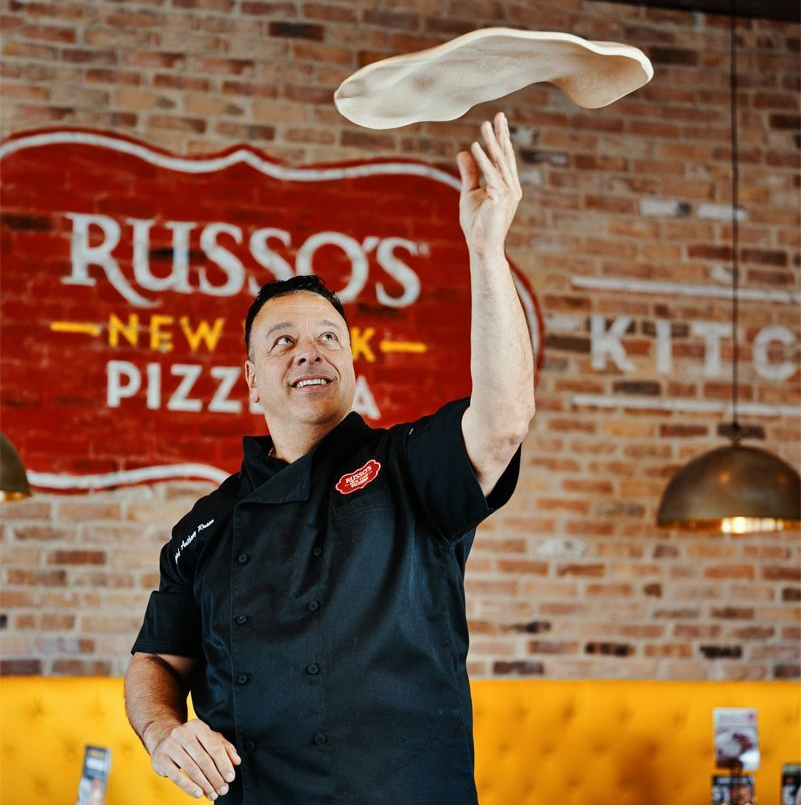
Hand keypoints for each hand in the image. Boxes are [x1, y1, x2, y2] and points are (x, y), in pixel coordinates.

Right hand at [148, 718, 240, 800]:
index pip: (215, 747)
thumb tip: (236, 761)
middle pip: (204, 759)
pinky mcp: (161, 759)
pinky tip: (198, 794)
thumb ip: (224, 748)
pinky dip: (189, 786)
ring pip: (192, 769)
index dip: (224, 764)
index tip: (231, 778)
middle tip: (223, 790)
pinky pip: (177, 776)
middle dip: (215, 777)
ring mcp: (170, 745)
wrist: (162, 739)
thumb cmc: (191, 741)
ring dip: (204, 784)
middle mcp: (183, 733)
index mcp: (198, 726)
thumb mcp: (208, 739)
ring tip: (213, 795)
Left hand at [456, 111, 521, 256]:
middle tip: (498, 115)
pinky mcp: (500, 199)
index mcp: (506, 185)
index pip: (504, 157)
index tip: (498, 120)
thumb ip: (469, 173)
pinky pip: (490, 175)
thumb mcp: (469, 193)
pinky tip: (476, 146)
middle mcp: (511, 187)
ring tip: (485, 125)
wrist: (481, 246)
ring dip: (492, 142)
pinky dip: (483, 160)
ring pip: (499, 162)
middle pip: (505, 156)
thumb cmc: (477, 223)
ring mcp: (508, 193)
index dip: (501, 138)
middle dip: (501, 135)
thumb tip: (463, 151)